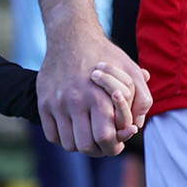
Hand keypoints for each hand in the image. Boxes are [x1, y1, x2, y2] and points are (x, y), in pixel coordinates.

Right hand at [37, 21, 151, 156]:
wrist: (72, 36)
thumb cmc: (105, 56)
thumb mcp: (130, 70)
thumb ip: (142, 97)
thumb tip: (138, 125)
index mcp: (99, 96)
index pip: (105, 138)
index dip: (113, 147)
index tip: (116, 145)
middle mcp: (77, 101)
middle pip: (86, 146)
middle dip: (97, 150)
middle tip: (102, 145)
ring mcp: (57, 103)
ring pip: (68, 144)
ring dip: (80, 145)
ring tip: (88, 135)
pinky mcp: (44, 102)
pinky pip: (52, 135)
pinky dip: (63, 138)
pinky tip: (73, 129)